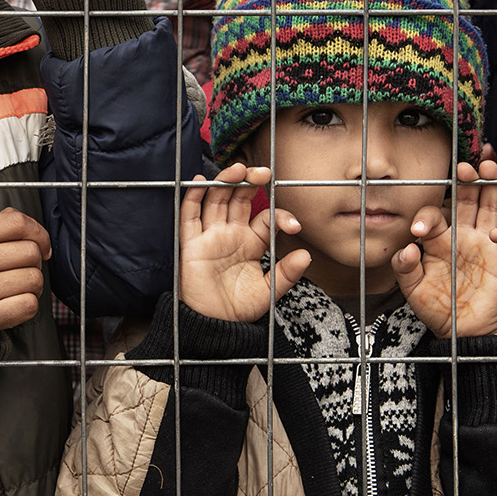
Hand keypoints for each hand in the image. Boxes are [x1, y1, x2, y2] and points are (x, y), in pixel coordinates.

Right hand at [0, 208, 48, 348]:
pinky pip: (29, 304)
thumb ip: (0, 227)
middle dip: (35, 264)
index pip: (16, 222)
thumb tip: (32, 228)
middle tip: (21, 273)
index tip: (41, 246)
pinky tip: (13, 305)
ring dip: (33, 286)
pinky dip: (28, 306)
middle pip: (30, 251)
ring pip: (34, 279)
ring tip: (15, 290)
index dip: (38, 233)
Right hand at [178, 164, 309, 322]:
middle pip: (239, 198)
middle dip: (250, 182)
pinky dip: (193, 197)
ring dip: (225, 182)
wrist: (214, 325)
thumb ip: (287, 273)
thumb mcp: (269, 291)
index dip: (279, 215)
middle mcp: (231, 233)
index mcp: (252, 242)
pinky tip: (201, 182)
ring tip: (238, 170)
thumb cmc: (239, 308)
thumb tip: (306, 255)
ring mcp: (210, 236)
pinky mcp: (192, 244)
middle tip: (263, 173)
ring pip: (216, 200)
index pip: (265, 217)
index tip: (294, 226)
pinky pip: (190, 216)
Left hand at [391, 160, 496, 338]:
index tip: (419, 229)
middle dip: (467, 180)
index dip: (428, 216)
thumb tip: (407, 249)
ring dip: (492, 188)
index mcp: (440, 238)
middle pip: (468, 199)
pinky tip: (496, 233)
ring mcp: (485, 244)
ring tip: (490, 169)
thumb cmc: (437, 307)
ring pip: (491, 208)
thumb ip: (404, 269)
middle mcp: (463, 235)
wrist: (462, 331)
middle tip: (465, 166)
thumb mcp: (412, 290)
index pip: (435, 214)